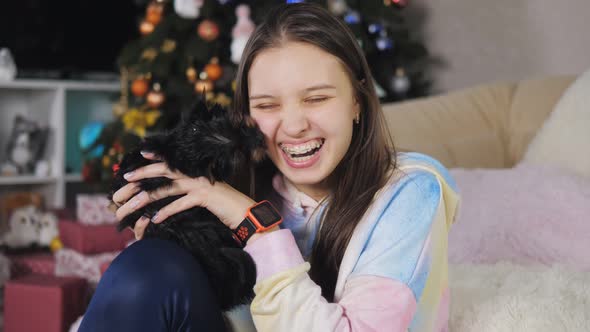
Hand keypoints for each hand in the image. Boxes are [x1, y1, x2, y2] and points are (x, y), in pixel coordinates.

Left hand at [112, 152, 255, 239]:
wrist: (243, 211)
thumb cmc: (221, 204)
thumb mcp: (203, 193)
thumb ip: (188, 189)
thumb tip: (168, 193)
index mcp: (193, 171)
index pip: (169, 162)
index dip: (153, 159)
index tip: (137, 158)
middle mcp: (194, 174)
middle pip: (163, 171)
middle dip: (142, 175)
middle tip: (124, 181)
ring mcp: (199, 184)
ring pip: (167, 189)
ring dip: (147, 198)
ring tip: (131, 205)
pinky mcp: (204, 197)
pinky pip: (180, 203)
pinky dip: (166, 211)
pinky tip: (154, 219)